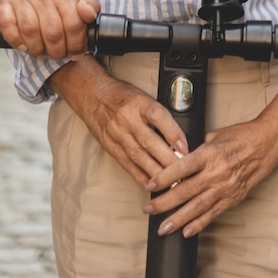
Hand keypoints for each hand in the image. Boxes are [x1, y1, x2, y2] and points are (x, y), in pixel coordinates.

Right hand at [0, 0, 100, 57]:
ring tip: (43, 54)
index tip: (76, 54)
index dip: (76, 45)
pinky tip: (23, 47)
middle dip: (58, 51)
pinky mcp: (5, 4)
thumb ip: (91, 8)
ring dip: (38, 49)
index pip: (74, 25)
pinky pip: (7, 24)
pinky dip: (15, 39)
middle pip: (52, 32)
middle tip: (59, 56)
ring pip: (31, 31)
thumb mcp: (82, 5)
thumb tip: (89, 14)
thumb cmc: (62, 7)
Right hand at [51, 59, 187, 186]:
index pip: (159, 117)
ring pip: (137, 155)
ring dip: (154, 170)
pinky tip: (148, 182)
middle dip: (167, 159)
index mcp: (140, 102)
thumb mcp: (144, 96)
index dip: (174, 133)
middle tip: (181, 171)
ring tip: (168, 180)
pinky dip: (138, 174)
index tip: (185, 148)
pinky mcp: (109, 145)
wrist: (92, 94)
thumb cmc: (123, 95)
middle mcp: (127, 118)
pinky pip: (125, 162)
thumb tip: (178, 136)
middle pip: (149, 141)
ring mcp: (117, 133)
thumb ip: (158, 114)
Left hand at [142, 117, 277, 237]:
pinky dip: (200, 223)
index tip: (148, 185)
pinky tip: (187, 232)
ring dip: (178, 219)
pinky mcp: (235, 196)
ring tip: (162, 228)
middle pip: (185, 191)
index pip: (181, 168)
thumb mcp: (216, 134)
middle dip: (163, 203)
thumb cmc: (243, 135)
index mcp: (210, 153)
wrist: (270, 140)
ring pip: (197, 207)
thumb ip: (197, 146)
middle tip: (147, 210)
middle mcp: (217, 172)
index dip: (163, 178)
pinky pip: (214, 213)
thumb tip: (177, 155)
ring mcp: (226, 187)